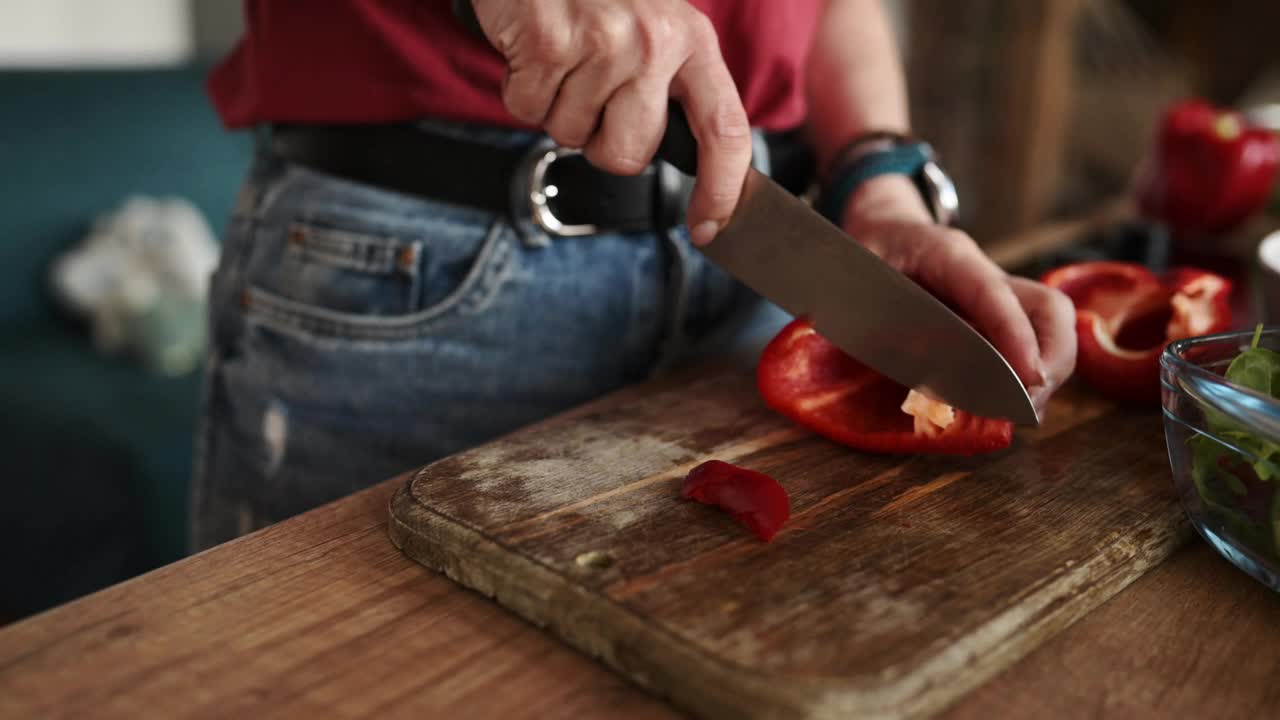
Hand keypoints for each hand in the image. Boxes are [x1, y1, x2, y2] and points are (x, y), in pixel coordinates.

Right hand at [471, 0, 751, 245]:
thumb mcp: (652, 25)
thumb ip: (669, 85)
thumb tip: (683, 159)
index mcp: (692, 40)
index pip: (726, 131)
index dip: (722, 189)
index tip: (709, 227)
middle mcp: (655, 42)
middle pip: (628, 154)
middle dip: (599, 140)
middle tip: (588, 92)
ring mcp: (602, 42)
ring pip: (570, 135)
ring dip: (555, 106)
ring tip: (560, 56)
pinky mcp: (548, 42)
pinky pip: (528, 109)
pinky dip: (519, 87)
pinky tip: (531, 48)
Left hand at [842, 176, 1076, 414]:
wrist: (885, 229)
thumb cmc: (869, 251)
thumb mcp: (856, 275)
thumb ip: (875, 312)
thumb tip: (909, 355)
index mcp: (949, 256)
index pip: (995, 294)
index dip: (1015, 336)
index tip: (1027, 379)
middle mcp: (985, 273)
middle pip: (1049, 308)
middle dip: (1052, 359)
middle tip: (1026, 406)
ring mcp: (997, 294)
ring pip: (1051, 325)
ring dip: (1046, 372)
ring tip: (1019, 412)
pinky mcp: (996, 316)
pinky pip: (1032, 341)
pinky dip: (1028, 375)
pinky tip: (1006, 403)